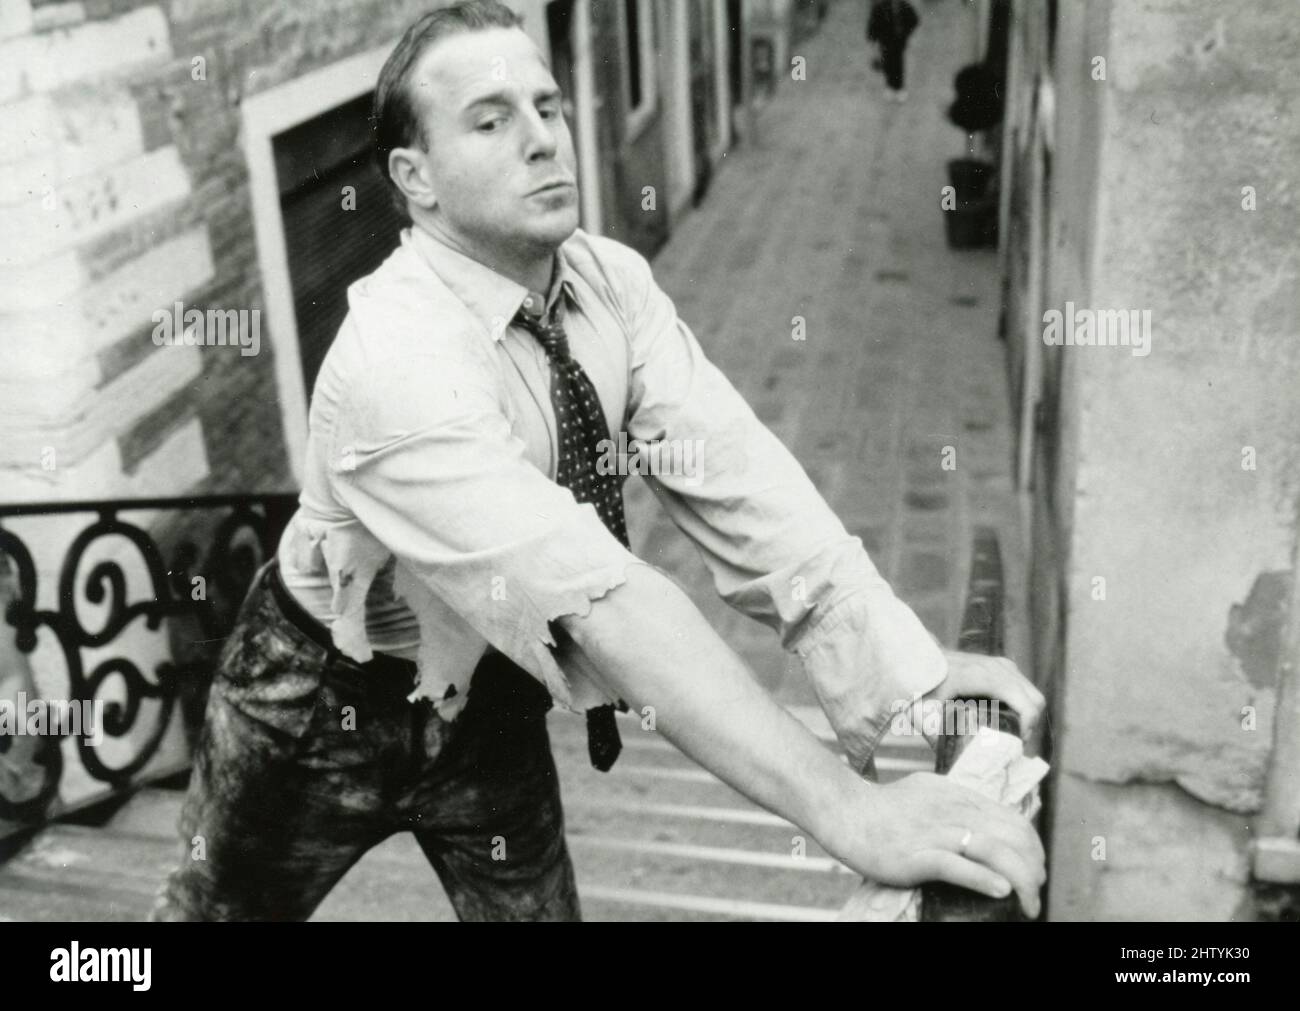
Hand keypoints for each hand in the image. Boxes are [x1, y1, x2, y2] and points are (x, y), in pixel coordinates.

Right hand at [828, 773, 1046, 917]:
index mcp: (959, 797)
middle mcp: (954, 811)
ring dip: (1021, 881)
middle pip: (1012, 837)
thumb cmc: (882, 809)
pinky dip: (985, 879)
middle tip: (1036, 894)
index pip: (1014, 820)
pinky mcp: (917, 854)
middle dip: (1034, 869)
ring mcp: (935, 832)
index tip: (1036, 870)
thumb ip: (956, 806)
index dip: (1034, 848)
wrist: (844, 811)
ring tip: (1028, 903)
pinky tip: (1001, 891)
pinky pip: (958, 866)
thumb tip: (981, 826)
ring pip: (994, 852)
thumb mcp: (927, 794)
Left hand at [907, 650, 1044, 750]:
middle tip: (1012, 744)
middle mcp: (998, 667)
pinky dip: (1021, 704)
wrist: (914, 658)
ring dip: (1027, 715)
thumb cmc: (919, 685)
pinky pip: (1022, 687)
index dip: (1028, 729)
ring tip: (1009, 734)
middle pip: (1035, 700)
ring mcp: (1000, 663)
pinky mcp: (999, 664)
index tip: (1014, 745)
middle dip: (1030, 726)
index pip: (1026, 704)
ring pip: (1031, 693)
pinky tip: (1005, 718)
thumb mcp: (923, 714)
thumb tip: (953, 766)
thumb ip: (935, 738)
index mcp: (985, 677)